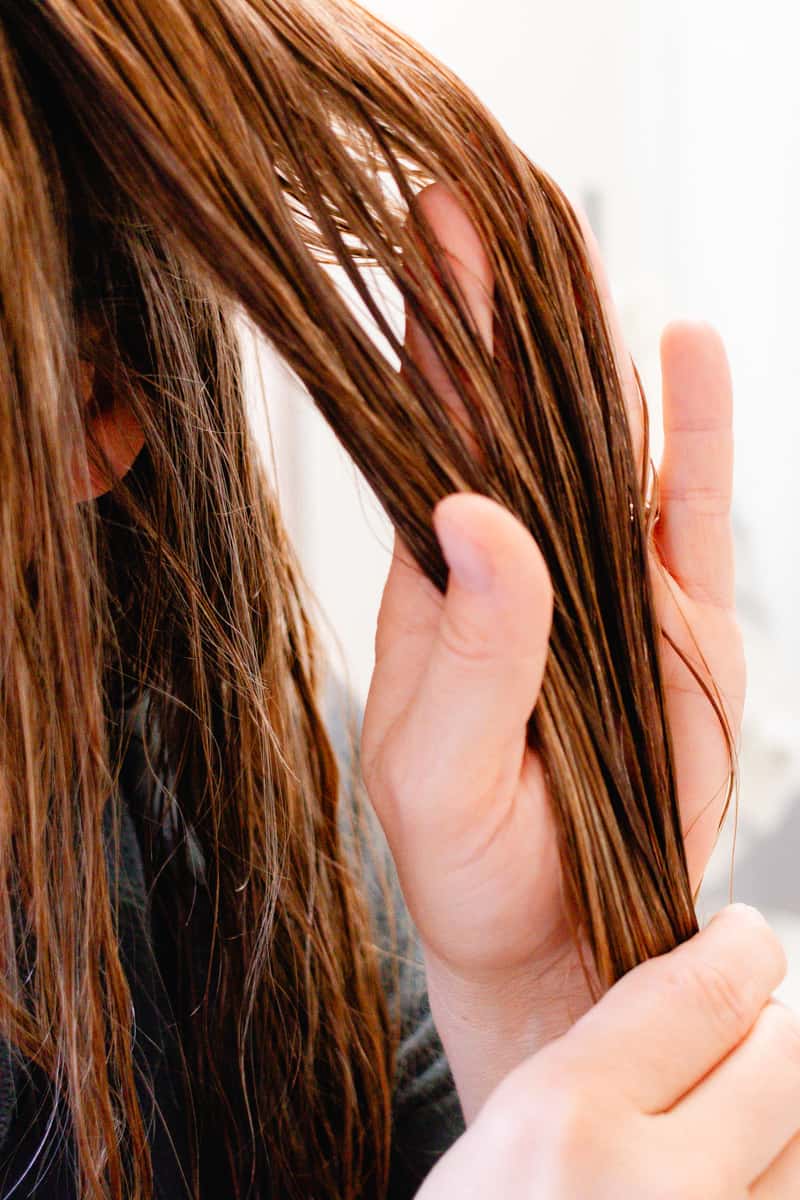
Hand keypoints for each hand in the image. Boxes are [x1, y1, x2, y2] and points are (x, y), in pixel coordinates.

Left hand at [361, 183, 743, 1117]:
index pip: (430, 448)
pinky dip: (698, 432)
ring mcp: (608, 582)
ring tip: (570, 242)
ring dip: (590, 346)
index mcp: (440, 593)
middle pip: (515, 418)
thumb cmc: (475, 865)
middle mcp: (523, 567)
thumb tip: (479, 515)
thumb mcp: (440, 774)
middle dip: (498, 314)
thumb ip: (468, 655)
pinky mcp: (683, 616)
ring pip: (605, 441)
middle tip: (471, 204)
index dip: (425, 352)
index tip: (416, 255)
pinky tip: (688, 346)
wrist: (565, 939)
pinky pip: (694, 507)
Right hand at [415, 907, 799, 1199]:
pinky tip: (728, 1176)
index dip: (739, 949)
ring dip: (780, 1114)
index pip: (706, 994)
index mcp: (569, 1124)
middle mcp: (658, 1192)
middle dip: (764, 1030)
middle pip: (783, 1058)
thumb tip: (712, 993)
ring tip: (729, 1118)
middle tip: (736, 1029)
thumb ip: (603, 1062)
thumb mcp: (502, 1135)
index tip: (743, 937)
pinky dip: (772, 1178)